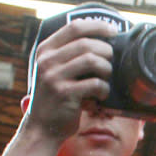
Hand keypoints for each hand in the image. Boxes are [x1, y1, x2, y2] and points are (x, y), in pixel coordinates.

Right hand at [25, 19, 116, 141]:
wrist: (43, 128)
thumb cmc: (57, 99)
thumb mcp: (56, 72)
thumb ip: (71, 57)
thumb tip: (104, 44)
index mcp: (46, 50)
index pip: (74, 27)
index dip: (97, 26)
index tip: (113, 31)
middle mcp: (47, 60)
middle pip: (86, 43)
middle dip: (106, 52)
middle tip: (111, 63)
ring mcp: (54, 76)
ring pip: (92, 61)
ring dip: (106, 70)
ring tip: (106, 80)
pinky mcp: (65, 94)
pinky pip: (95, 84)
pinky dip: (104, 89)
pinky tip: (101, 96)